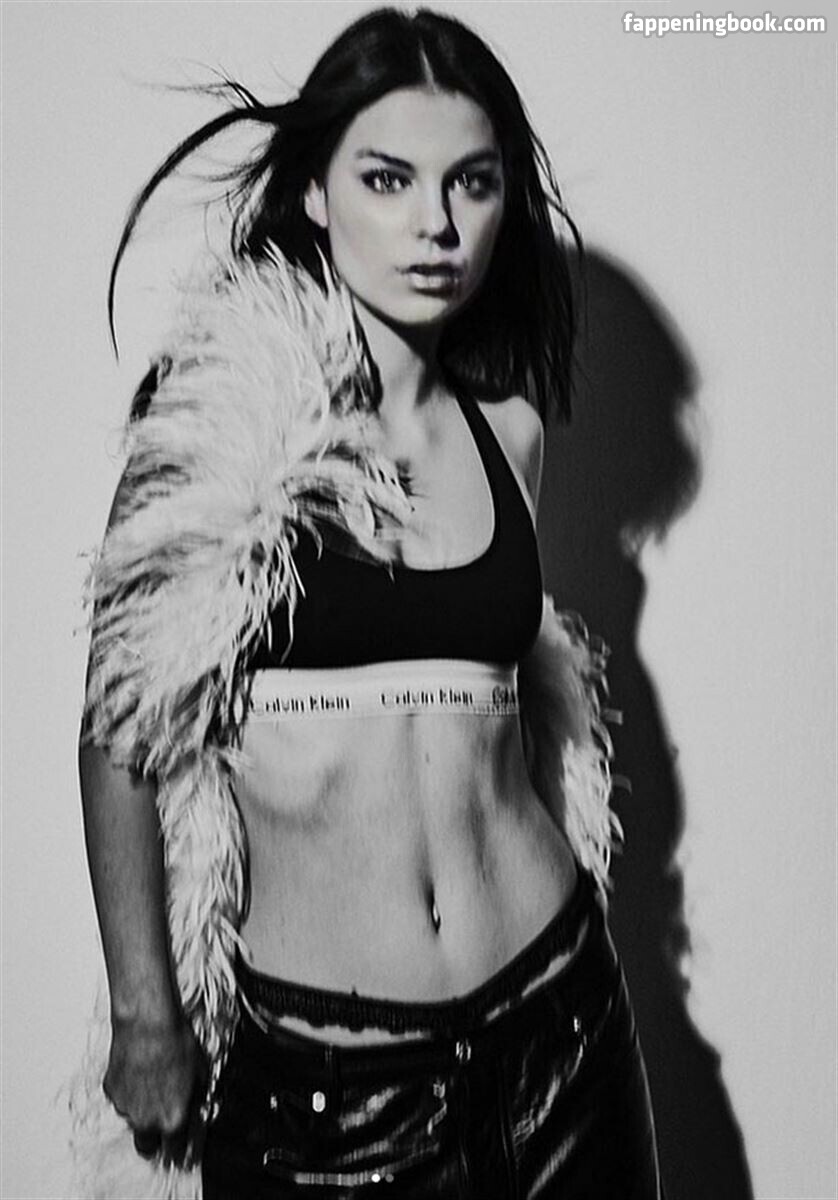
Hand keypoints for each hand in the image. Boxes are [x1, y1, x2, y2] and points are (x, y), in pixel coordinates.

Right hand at [104, 1013, 206, 1167]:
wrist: (148, 1022)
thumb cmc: (177, 1044)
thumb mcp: (201, 1074)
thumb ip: (195, 1099)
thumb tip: (194, 1107)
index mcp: (172, 1120)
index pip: (175, 1149)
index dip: (179, 1145)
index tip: (180, 1142)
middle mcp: (146, 1121)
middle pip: (147, 1146)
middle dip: (155, 1138)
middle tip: (161, 1121)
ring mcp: (125, 1108)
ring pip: (133, 1120)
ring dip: (141, 1109)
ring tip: (151, 1080)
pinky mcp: (110, 1092)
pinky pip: (121, 1098)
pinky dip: (128, 1090)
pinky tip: (138, 1069)